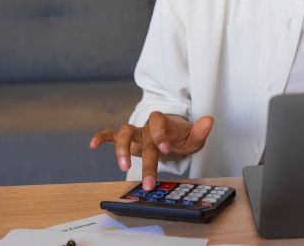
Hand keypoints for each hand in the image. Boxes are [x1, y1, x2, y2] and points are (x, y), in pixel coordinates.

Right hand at [90, 112, 213, 190]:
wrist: (173, 135)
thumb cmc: (182, 137)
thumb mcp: (194, 136)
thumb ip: (200, 130)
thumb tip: (209, 120)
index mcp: (164, 123)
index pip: (159, 122)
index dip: (160, 133)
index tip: (165, 149)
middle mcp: (148, 127)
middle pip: (144, 137)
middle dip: (146, 160)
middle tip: (149, 182)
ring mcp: (137, 132)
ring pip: (124, 133)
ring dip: (121, 148)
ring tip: (123, 167)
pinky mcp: (128, 139)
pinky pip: (111, 134)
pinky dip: (102, 137)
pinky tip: (93, 145)